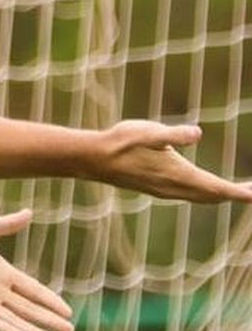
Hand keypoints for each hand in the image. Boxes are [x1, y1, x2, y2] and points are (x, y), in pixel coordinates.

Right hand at [97, 120, 251, 202]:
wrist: (93, 159)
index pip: (218, 188)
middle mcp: (175, 187)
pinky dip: (206, 193)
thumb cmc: (120, 143)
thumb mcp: (149, 132)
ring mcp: (165, 190)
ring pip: (202, 197)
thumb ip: (174, 134)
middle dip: (237, 194)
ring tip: (239, 190)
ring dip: (221, 194)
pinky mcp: (157, 189)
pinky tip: (204, 187)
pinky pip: (190, 195)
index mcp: (179, 175)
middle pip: (214, 196)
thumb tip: (198, 133)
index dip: (241, 193)